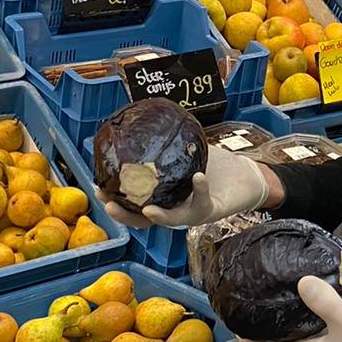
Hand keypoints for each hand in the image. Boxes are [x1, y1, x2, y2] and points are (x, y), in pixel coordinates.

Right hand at [98, 146, 274, 230]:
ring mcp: (191, 213)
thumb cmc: (213, 165)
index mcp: (162, 197)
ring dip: (157, 217)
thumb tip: (146, 119)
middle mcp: (173, 210)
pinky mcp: (210, 212)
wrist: (244, 176)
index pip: (133, 204)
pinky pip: (202, 202)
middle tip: (109, 203)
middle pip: (142, 221)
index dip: (114, 199)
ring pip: (170, 221)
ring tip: (147, 209)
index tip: (98, 187)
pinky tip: (198, 178)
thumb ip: (168, 143)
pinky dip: (200, 190)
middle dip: (124, 216)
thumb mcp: (186, 152)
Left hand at [240, 276, 341, 341]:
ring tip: (296, 293)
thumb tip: (301, 281)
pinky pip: (331, 333)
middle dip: (274, 326)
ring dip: (301, 320)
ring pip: (310, 337)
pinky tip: (338, 295)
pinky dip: (327, 317)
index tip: (234, 327)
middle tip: (265, 301)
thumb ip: (326, 303)